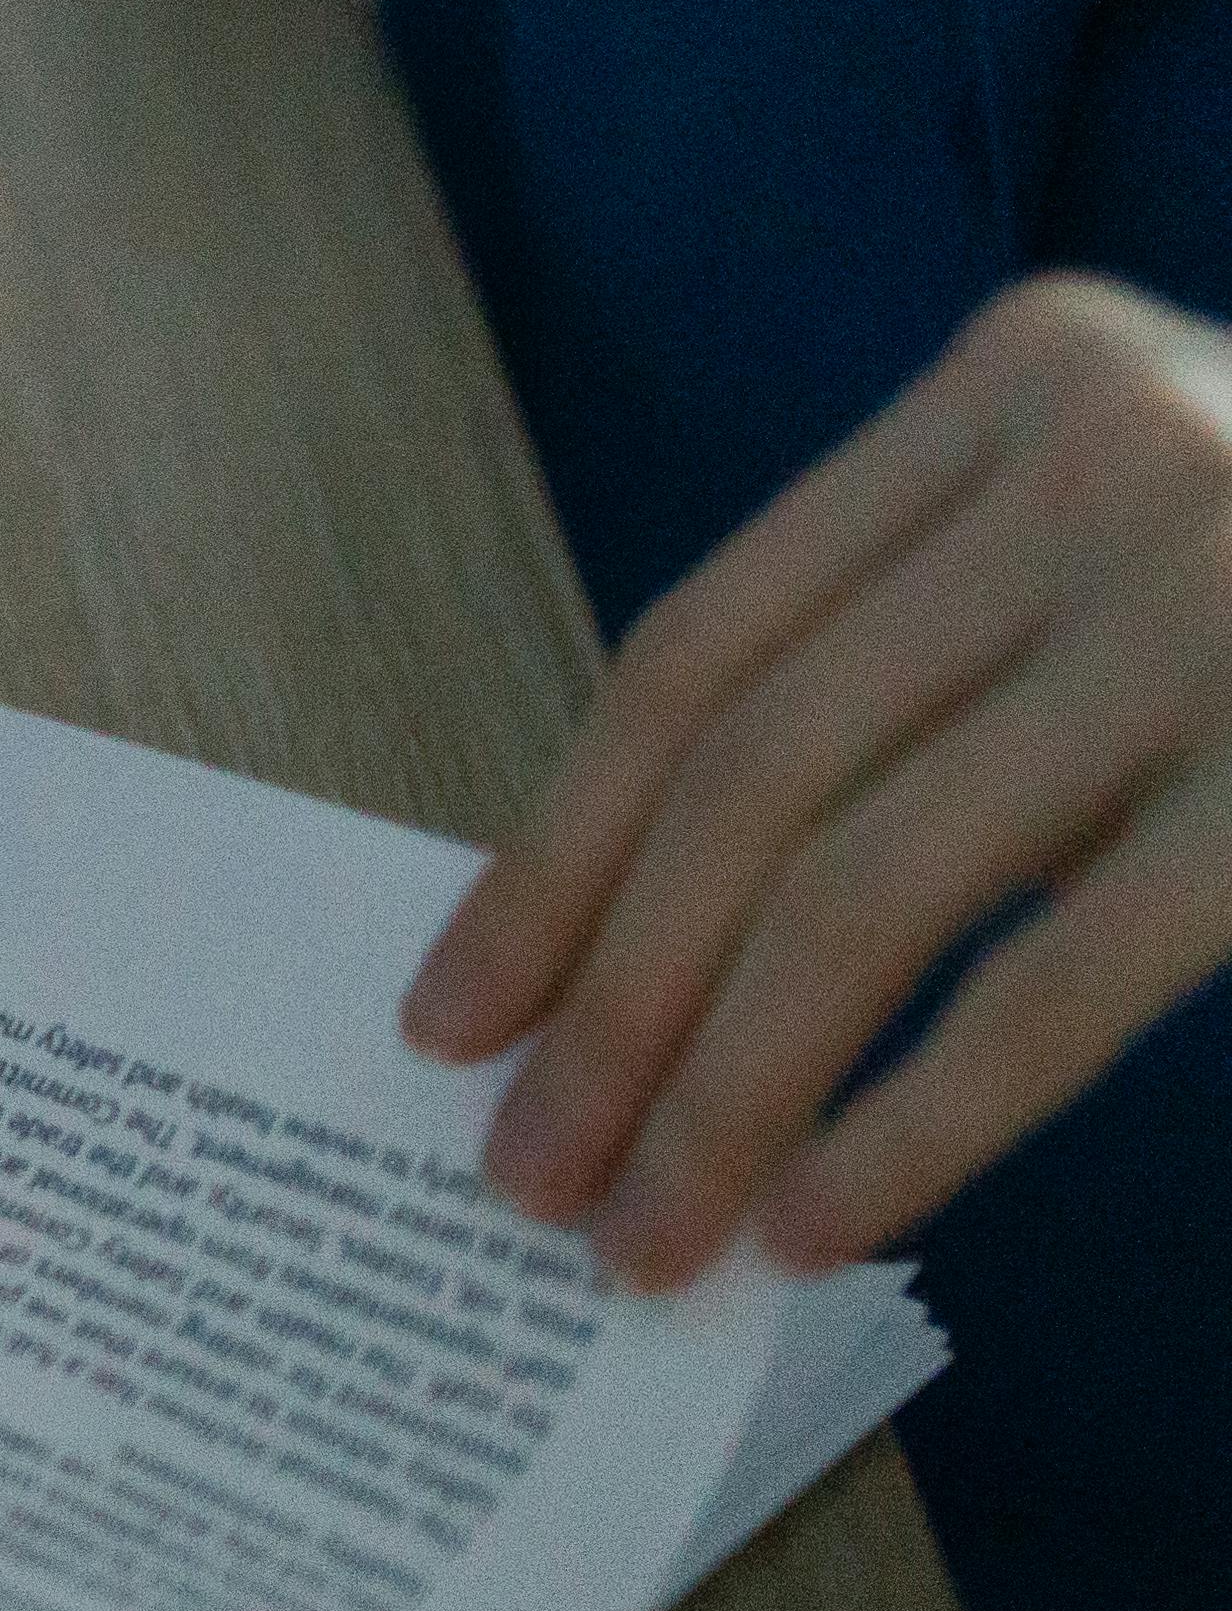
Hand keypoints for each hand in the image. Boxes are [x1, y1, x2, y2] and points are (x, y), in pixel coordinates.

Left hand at [404, 275, 1231, 1283]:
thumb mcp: (1131, 533)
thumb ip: (929, 663)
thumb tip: (646, 930)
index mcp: (1020, 383)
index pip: (701, 650)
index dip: (556, 847)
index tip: (457, 1011)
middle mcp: (1111, 461)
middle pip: (755, 775)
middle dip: (613, 1000)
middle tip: (527, 1173)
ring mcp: (1228, 611)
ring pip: (873, 885)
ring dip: (726, 1083)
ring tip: (641, 1227)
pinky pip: (1064, 978)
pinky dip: (914, 1115)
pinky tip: (819, 1218)